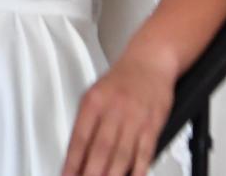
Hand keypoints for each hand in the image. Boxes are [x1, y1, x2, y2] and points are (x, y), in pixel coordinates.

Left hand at [62, 52, 175, 175]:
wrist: (151, 60)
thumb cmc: (122, 80)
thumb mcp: (95, 95)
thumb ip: (85, 124)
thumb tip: (76, 157)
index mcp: (94, 102)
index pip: (79, 139)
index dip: (72, 164)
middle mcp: (114, 109)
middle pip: (100, 150)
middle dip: (91, 174)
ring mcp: (135, 118)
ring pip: (121, 155)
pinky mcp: (153, 125)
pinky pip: (144, 153)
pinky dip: (137, 171)